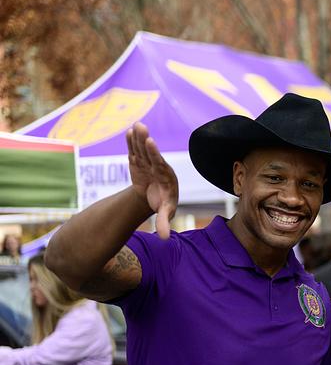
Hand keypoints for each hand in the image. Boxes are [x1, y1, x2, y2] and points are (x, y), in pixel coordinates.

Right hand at [126, 122, 177, 237]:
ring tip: (135, 125)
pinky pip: (135, 151)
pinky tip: (128, 132)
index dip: (154, 153)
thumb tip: (165, 239)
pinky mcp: (139, 161)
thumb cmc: (162, 204)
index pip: (159, 163)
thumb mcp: (165, 213)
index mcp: (166, 177)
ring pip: (142, 149)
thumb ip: (165, 222)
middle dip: (145, 141)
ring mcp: (148, 162)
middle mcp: (158, 167)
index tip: (150, 142)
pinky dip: (131, 142)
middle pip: (151, 153)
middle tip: (142, 128)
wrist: (155, 196)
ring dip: (138, 137)